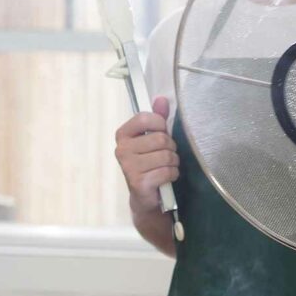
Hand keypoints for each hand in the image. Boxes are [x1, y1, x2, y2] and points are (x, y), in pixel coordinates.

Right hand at [114, 97, 179, 214]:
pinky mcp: (139, 182)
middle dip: (171, 148)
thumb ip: (157, 119)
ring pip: (166, 156)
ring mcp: (129, 167)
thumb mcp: (153, 139)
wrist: (145, 196)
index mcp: (123, 134)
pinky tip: (166, 178)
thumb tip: (161, 99)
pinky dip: (172, 175)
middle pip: (161, 139)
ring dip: (173, 163)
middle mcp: (122, 149)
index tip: (162, 133)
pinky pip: (166, 172)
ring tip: (167, 167)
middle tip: (167, 155)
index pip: (145, 118)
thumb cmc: (150, 164)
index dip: (161, 125)